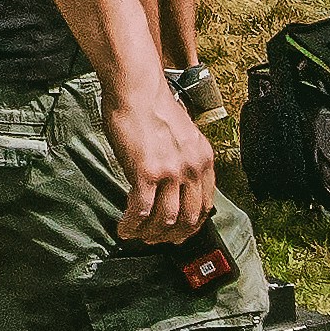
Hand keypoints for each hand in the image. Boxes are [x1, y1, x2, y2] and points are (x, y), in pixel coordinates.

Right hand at [103, 71, 218, 243]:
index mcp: (204, 159)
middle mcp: (192, 168)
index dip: (192, 225)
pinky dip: (132, 224)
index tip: (179, 232)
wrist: (136, 90)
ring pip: (165, 219)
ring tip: (138, 235)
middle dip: (172, 235)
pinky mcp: (146, 173)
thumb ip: (183, 158)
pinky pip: (141, 210)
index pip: (205, 204)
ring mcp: (170, 172)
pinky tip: (124, 228)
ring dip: (151, 233)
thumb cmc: (152, 106)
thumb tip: (173, 182)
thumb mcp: (182, 134)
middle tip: (157, 240)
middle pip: (188, 218)